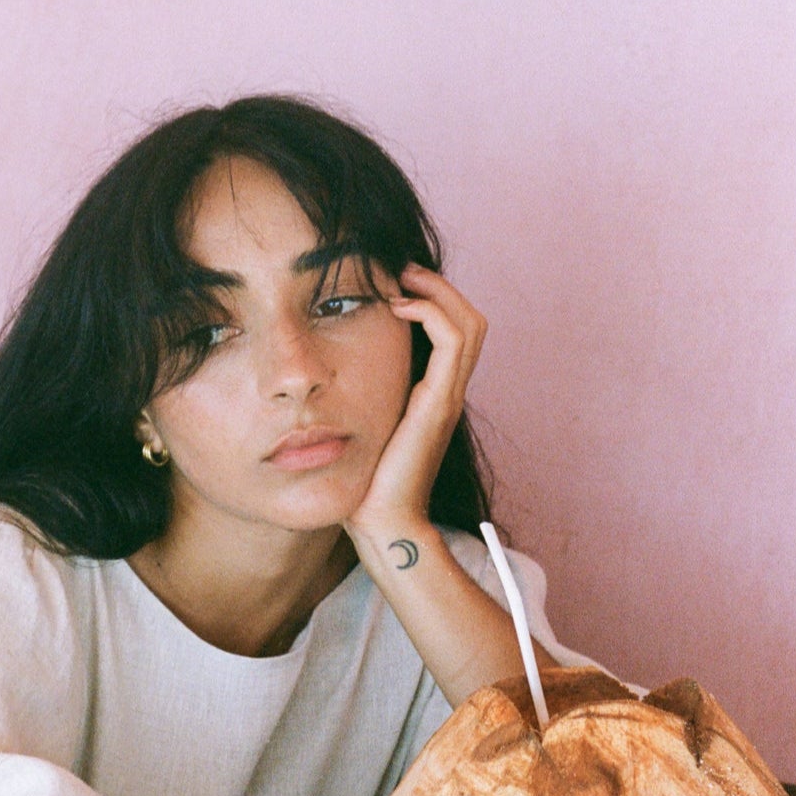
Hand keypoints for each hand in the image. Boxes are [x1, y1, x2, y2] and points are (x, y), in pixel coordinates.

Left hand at [347, 265, 486, 539]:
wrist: (381, 523)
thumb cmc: (364, 484)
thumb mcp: (360, 428)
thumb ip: (359, 400)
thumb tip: (324, 379)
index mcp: (434, 395)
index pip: (455, 331)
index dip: (432, 300)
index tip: (392, 285)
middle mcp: (447, 392)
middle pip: (471, 319)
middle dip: (438, 287)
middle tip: (399, 272)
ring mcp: (447, 397)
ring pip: (469, 323)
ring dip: (436, 291)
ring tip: (400, 281)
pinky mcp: (438, 404)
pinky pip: (452, 341)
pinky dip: (430, 312)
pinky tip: (395, 307)